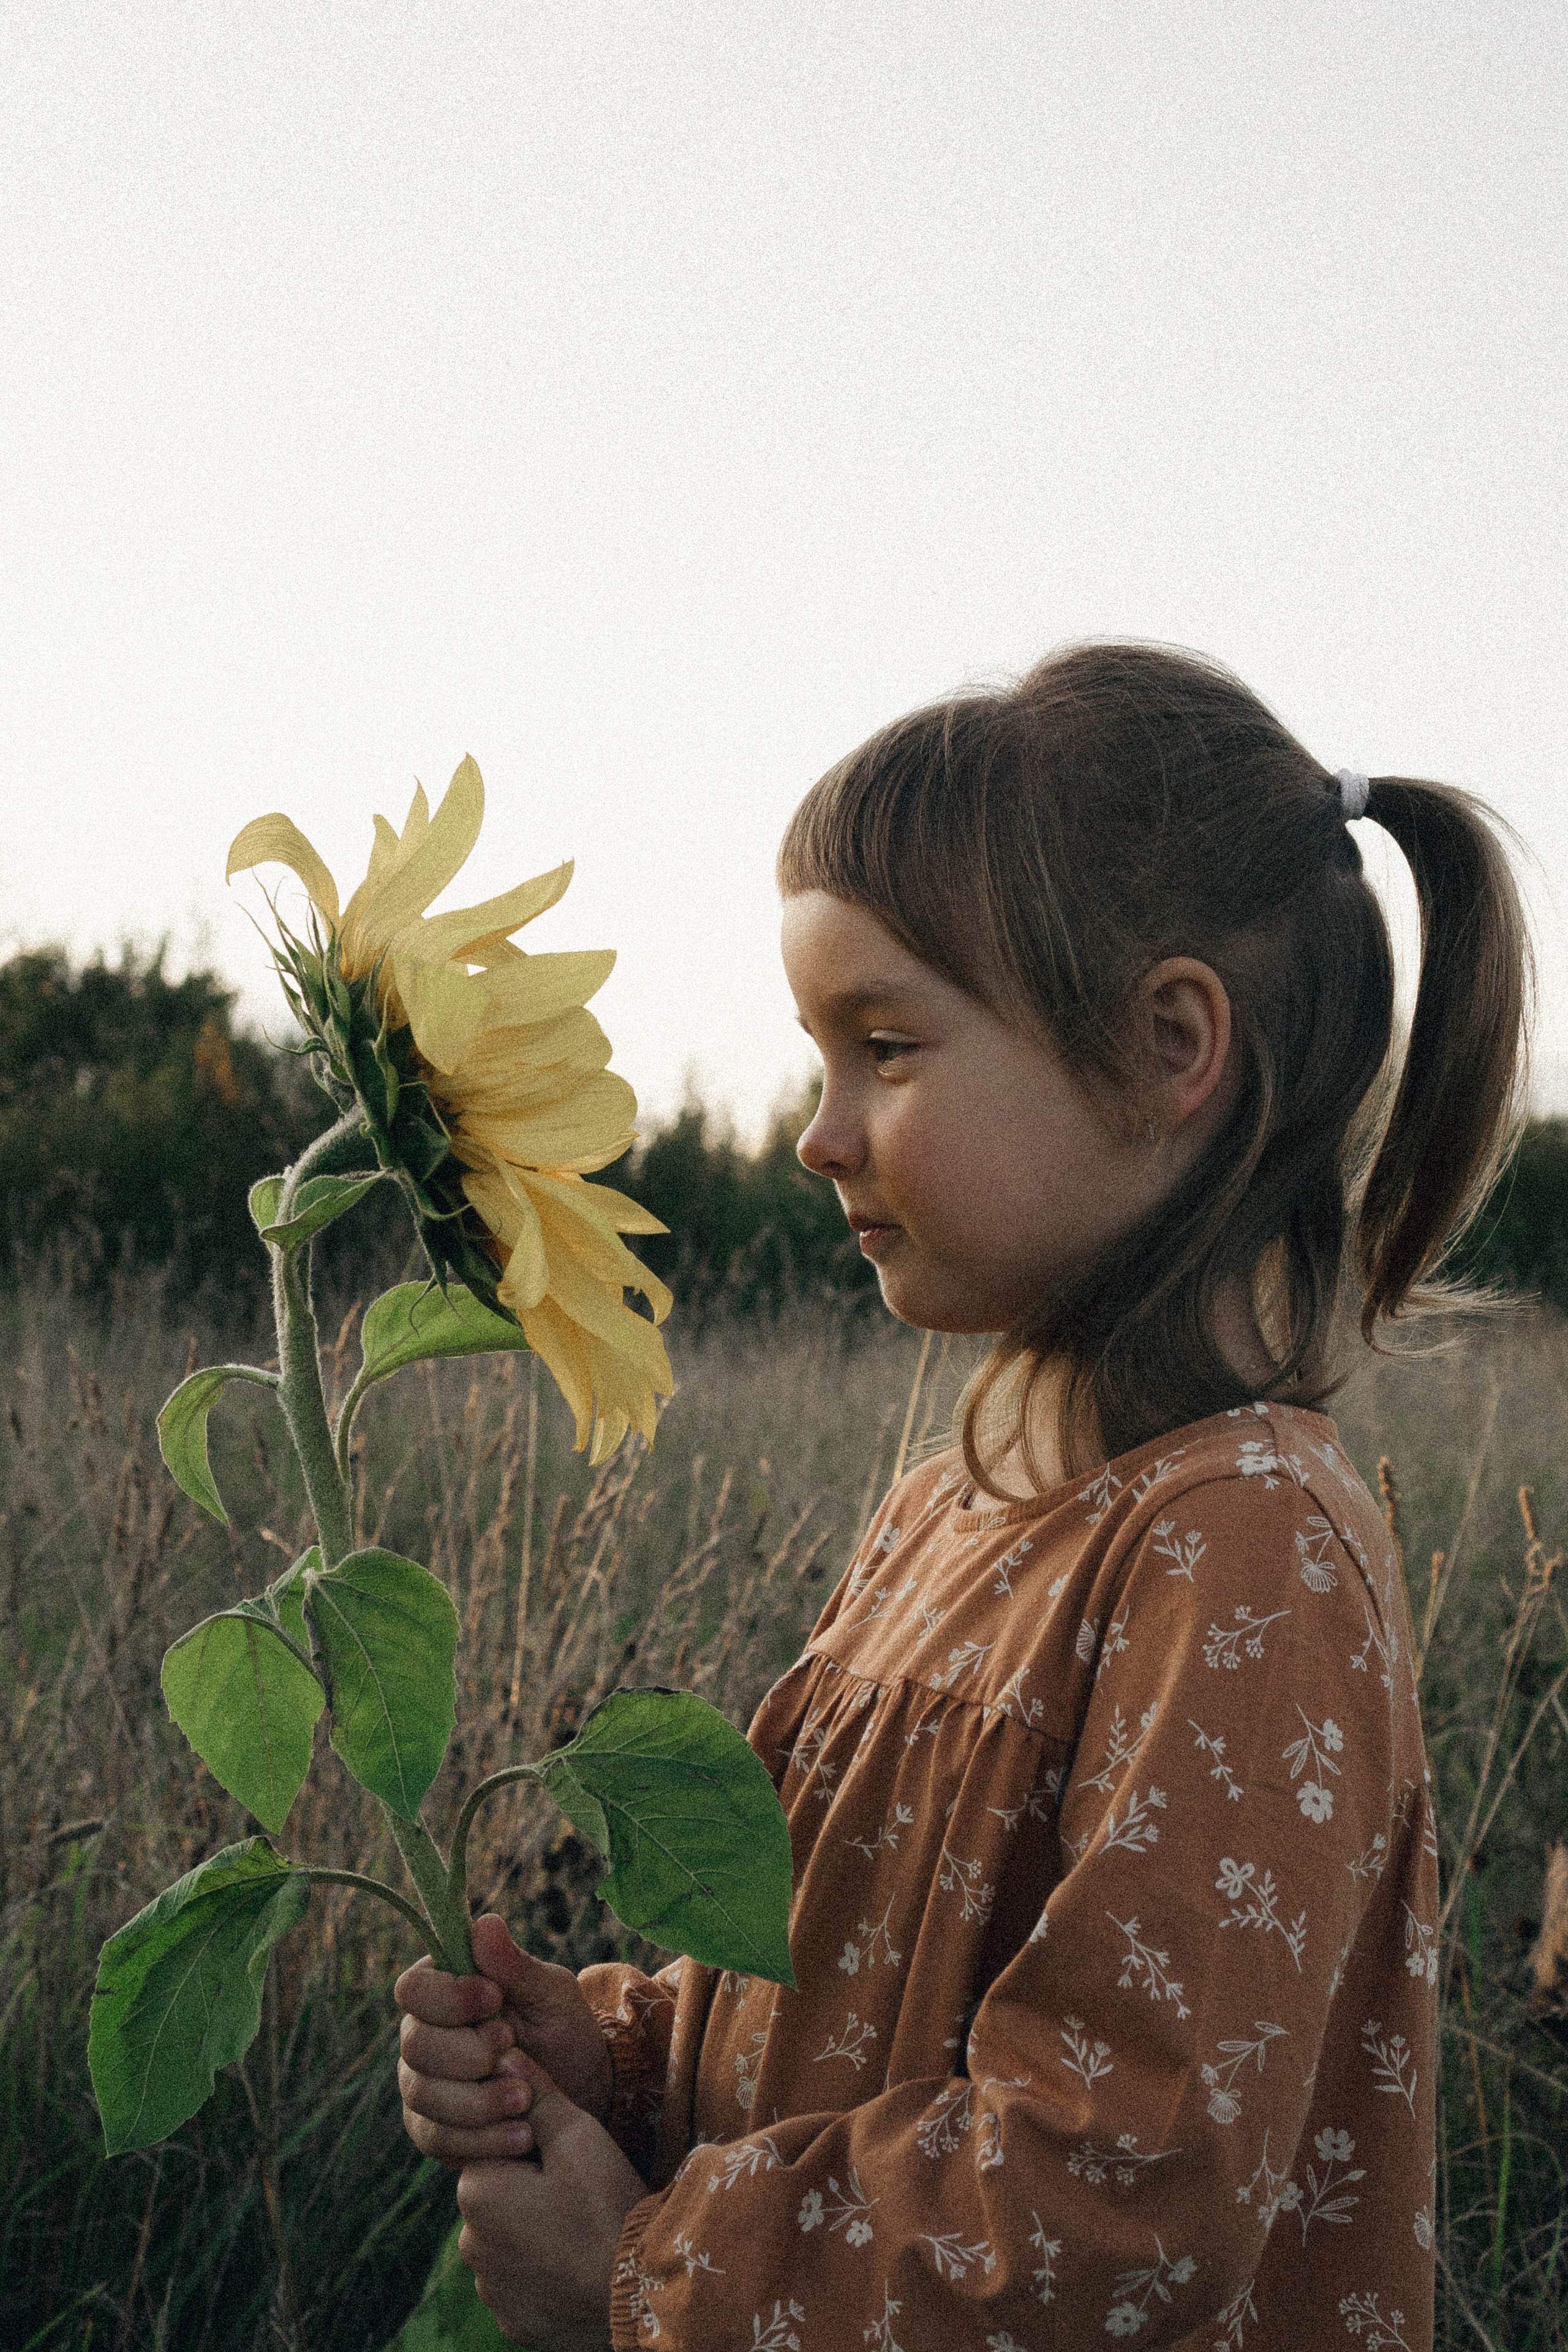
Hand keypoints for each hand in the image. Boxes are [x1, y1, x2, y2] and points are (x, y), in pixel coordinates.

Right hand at [396, 1913, 613, 2165]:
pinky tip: (521, 2135)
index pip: (413, 1988)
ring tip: (526, 2098)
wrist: (581, 2093)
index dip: (447, 1997)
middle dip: (467, 2053)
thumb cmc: (563, 2031)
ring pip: (422, 2095)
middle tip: (514, 2051)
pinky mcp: (434, 2130)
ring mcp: (423, 2086)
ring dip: (477, 2100)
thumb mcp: (552, 1995)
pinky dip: (480, 2140)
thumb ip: (516, 1966)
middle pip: (413, 2045)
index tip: (494, 1998)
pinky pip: (436, 2139)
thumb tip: (485, 1922)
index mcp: (445, 1990)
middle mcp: (423, 2036)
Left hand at [458, 2048, 646, 2351]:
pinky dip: (547, 2274)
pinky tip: (580, 2266)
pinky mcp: (513, 2323)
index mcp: (476, 2191)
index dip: (535, 2144)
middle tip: (583, 2195)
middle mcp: (469, 2244)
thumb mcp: (577, 2135)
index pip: (495, 2148)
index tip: (569, 2158)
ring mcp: (491, 2290)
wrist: (641, 2293)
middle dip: (533, 2189)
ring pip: (511, 2241)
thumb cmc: (607, 2204)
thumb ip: (535, 2093)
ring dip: (538, 2233)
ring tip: (585, 2232)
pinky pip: (524, 2284)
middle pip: (500, 2196)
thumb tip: (502, 2055)